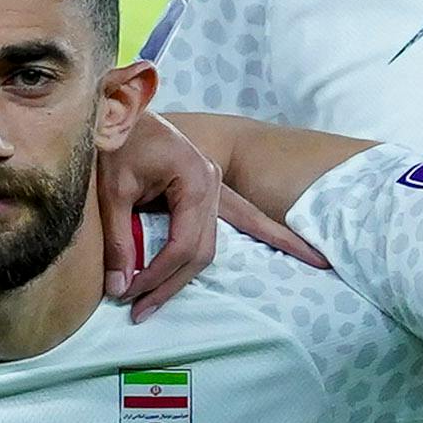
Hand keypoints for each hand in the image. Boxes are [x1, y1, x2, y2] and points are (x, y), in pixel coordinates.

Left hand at [95, 105, 314, 310]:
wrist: (125, 110)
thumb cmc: (119, 143)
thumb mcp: (112, 191)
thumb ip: (119, 240)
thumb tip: (120, 287)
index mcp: (195, 180)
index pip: (184, 244)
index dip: (158, 275)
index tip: (132, 294)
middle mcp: (213, 184)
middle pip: (202, 251)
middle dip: (170, 284)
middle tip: (141, 311)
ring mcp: (217, 186)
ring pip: (211, 245)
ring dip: (186, 276)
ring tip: (156, 303)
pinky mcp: (213, 189)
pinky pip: (243, 219)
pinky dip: (267, 237)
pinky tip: (309, 255)